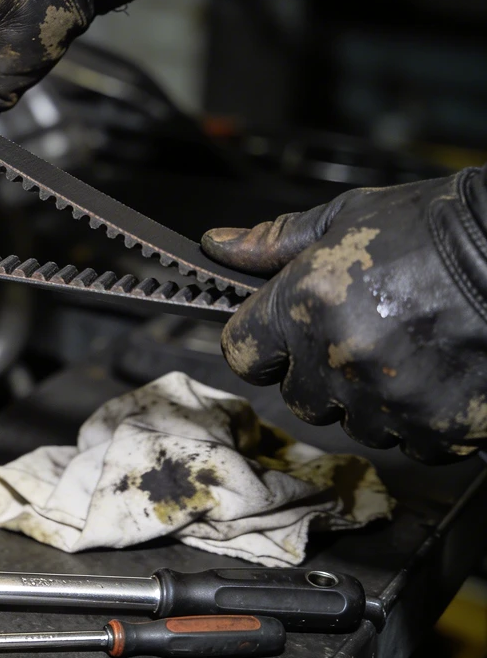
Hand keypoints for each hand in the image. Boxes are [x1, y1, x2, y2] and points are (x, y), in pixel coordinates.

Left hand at [203, 170, 486, 462]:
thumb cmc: (438, 226)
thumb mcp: (347, 216)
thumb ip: (275, 242)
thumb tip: (219, 245)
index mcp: (306, 303)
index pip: (242, 352)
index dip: (260, 344)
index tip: (280, 335)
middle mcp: (339, 356)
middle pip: (297, 396)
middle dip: (317, 372)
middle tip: (360, 334)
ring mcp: (389, 397)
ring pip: (353, 423)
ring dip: (369, 398)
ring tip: (405, 351)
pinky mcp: (437, 426)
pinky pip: (407, 441)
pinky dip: (419, 418)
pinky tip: (437, 374)